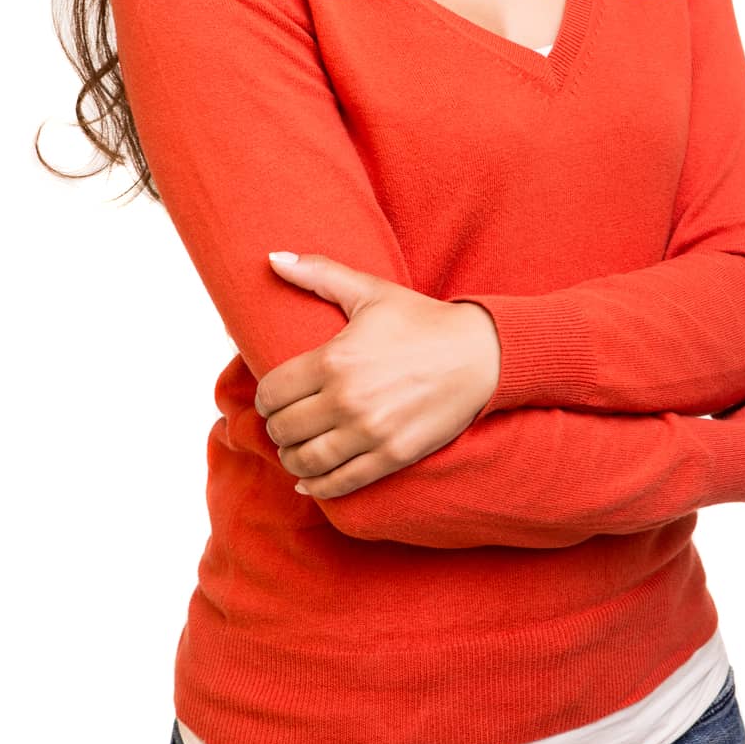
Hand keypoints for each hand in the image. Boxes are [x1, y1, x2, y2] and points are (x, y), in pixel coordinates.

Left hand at [253, 252, 501, 498]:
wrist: (479, 354)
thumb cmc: (421, 320)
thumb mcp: (370, 290)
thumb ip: (318, 273)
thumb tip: (271, 257)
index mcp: (335, 359)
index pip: (271, 393)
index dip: (265, 397)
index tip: (274, 396)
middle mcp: (347, 399)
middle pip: (283, 429)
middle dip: (277, 426)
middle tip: (285, 421)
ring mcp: (370, 432)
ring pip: (304, 462)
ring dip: (291, 457)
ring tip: (296, 448)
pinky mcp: (391, 456)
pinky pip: (338, 484)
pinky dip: (316, 486)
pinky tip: (310, 478)